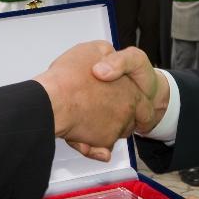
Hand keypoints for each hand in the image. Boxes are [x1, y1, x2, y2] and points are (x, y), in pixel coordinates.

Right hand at [33, 41, 159, 157]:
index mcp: (131, 91)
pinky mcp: (101, 143)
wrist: (52, 100)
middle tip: (100, 111)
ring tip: (83, 120)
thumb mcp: (96, 49)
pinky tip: (78, 135)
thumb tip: (112, 62)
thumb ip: (111, 56)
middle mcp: (127, 112)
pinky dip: (91, 146)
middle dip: (118, 120)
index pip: (145, 106)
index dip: (139, 108)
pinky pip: (98, 149)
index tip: (133, 110)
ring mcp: (115, 129)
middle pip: (129, 122)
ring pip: (112, 135)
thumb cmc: (70, 77)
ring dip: (102, 132)